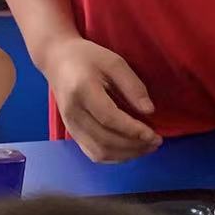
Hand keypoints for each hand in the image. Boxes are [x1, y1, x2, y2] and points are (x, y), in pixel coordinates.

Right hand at [40, 37, 161, 162]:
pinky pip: (92, 153)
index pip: (109, 119)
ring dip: (126, 155)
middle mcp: (73, 113)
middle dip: (134, 146)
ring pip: (99, 152)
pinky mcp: (72, 132)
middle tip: (156, 142)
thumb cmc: (88, 58)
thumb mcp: (115, 63)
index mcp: (82, 91)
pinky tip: (130, 150)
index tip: (154, 135)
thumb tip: (149, 111)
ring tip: (147, 147)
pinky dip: (114, 157)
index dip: (133, 130)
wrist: (57, 61)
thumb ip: (133, 86)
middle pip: (104, 140)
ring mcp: (70, 126)